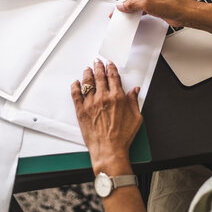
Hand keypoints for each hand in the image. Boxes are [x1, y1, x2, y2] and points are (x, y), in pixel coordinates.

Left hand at [71, 59, 141, 174]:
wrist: (109, 150)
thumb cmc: (122, 137)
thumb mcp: (136, 118)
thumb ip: (134, 101)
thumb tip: (135, 91)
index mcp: (117, 97)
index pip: (113, 76)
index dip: (111, 68)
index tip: (109, 64)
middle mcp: (103, 97)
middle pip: (99, 76)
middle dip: (98, 66)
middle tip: (97, 62)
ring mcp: (91, 103)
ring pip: (87, 82)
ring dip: (87, 73)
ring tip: (87, 69)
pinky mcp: (81, 111)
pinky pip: (75, 94)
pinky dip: (75, 86)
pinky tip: (76, 83)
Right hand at [117, 0, 197, 26]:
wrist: (186, 13)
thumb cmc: (173, 5)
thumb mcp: (148, 4)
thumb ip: (132, 4)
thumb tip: (122, 5)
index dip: (122, 2)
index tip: (119, 11)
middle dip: (127, 7)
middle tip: (123, 16)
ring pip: (137, 3)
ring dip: (133, 11)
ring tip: (131, 18)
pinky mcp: (155, 5)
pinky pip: (142, 8)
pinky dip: (139, 13)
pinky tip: (137, 18)